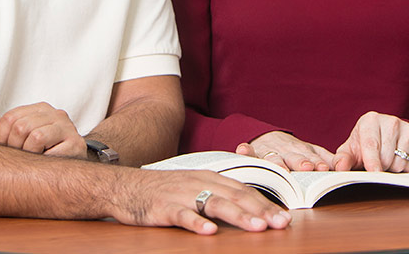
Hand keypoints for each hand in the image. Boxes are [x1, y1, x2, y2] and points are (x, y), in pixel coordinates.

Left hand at [0, 103, 84, 158]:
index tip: (8, 149)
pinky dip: (43, 161)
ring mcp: (68, 128)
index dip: (2, 137)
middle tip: (21, 157)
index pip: (11, 117)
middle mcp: (56, 114)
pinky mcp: (75, 144)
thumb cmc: (44, 152)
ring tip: (34, 159)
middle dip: (15, 147)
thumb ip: (2, 128)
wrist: (74, 168)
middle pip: (21, 126)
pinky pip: (50, 151)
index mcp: (41, 109)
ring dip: (29, 154)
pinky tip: (46, 162)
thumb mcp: (21, 139)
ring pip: (35, 136)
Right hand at [116, 169, 290, 234]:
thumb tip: (247, 208)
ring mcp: (182, 195)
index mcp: (210, 177)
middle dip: (261, 210)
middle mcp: (199, 183)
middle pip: (235, 196)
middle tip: (280, 223)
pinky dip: (197, 223)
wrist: (124, 186)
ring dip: (238, 215)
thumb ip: (218, 195)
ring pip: (215, 204)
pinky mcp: (163, 207)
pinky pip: (182, 215)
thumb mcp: (194, 186)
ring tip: (256, 227)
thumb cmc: (163, 189)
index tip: (284, 216)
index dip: (265, 203)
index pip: (244, 190)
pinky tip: (210, 232)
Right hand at [236, 131, 336, 171]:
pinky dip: (245, 151)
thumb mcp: (311, 152)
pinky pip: (248, 152)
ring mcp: (270, 152)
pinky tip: (242, 149)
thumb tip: (343, 168)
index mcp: (303, 152)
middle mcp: (287, 151)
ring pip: (273, 158)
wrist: (268, 137)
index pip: (312, 159)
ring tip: (280, 168)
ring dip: (277, 162)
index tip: (323, 168)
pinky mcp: (254, 153)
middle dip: (301, 162)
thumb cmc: (293, 151)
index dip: (317, 163)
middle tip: (307, 168)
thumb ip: (326, 160)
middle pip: (295, 157)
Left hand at [334, 111, 408, 172]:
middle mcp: (391, 121)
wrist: (389, 136)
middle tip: (376, 163)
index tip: (373, 173)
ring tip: (388, 160)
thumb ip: (342, 160)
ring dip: (393, 169)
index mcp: (370, 120)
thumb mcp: (351, 150)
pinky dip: (406, 168)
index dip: (372, 161)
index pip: (371, 144)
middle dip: (380, 168)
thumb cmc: (366, 144)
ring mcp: (408, 128)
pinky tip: (400, 159)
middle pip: (386, 157)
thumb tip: (340, 168)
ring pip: (400, 163)